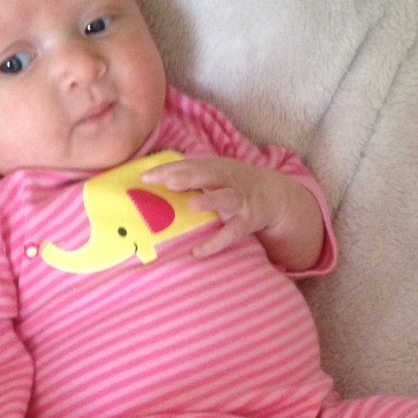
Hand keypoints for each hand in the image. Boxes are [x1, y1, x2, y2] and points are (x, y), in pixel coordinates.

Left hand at [143, 157, 322, 269]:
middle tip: (168, 181)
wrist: (272, 195)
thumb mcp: (212, 176)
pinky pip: (232, 232)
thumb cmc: (231, 185)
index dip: (167, 170)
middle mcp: (228, 180)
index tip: (145, 178)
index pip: (188, 165)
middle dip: (189, 177)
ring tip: (192, 205)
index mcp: (214, 167)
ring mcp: (240, 200)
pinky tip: (198, 252)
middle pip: (208, 174)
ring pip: (227, 198)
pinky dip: (217, 242)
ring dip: (211, 200)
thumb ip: (187, 177)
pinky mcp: (248, 220)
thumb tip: (147, 183)